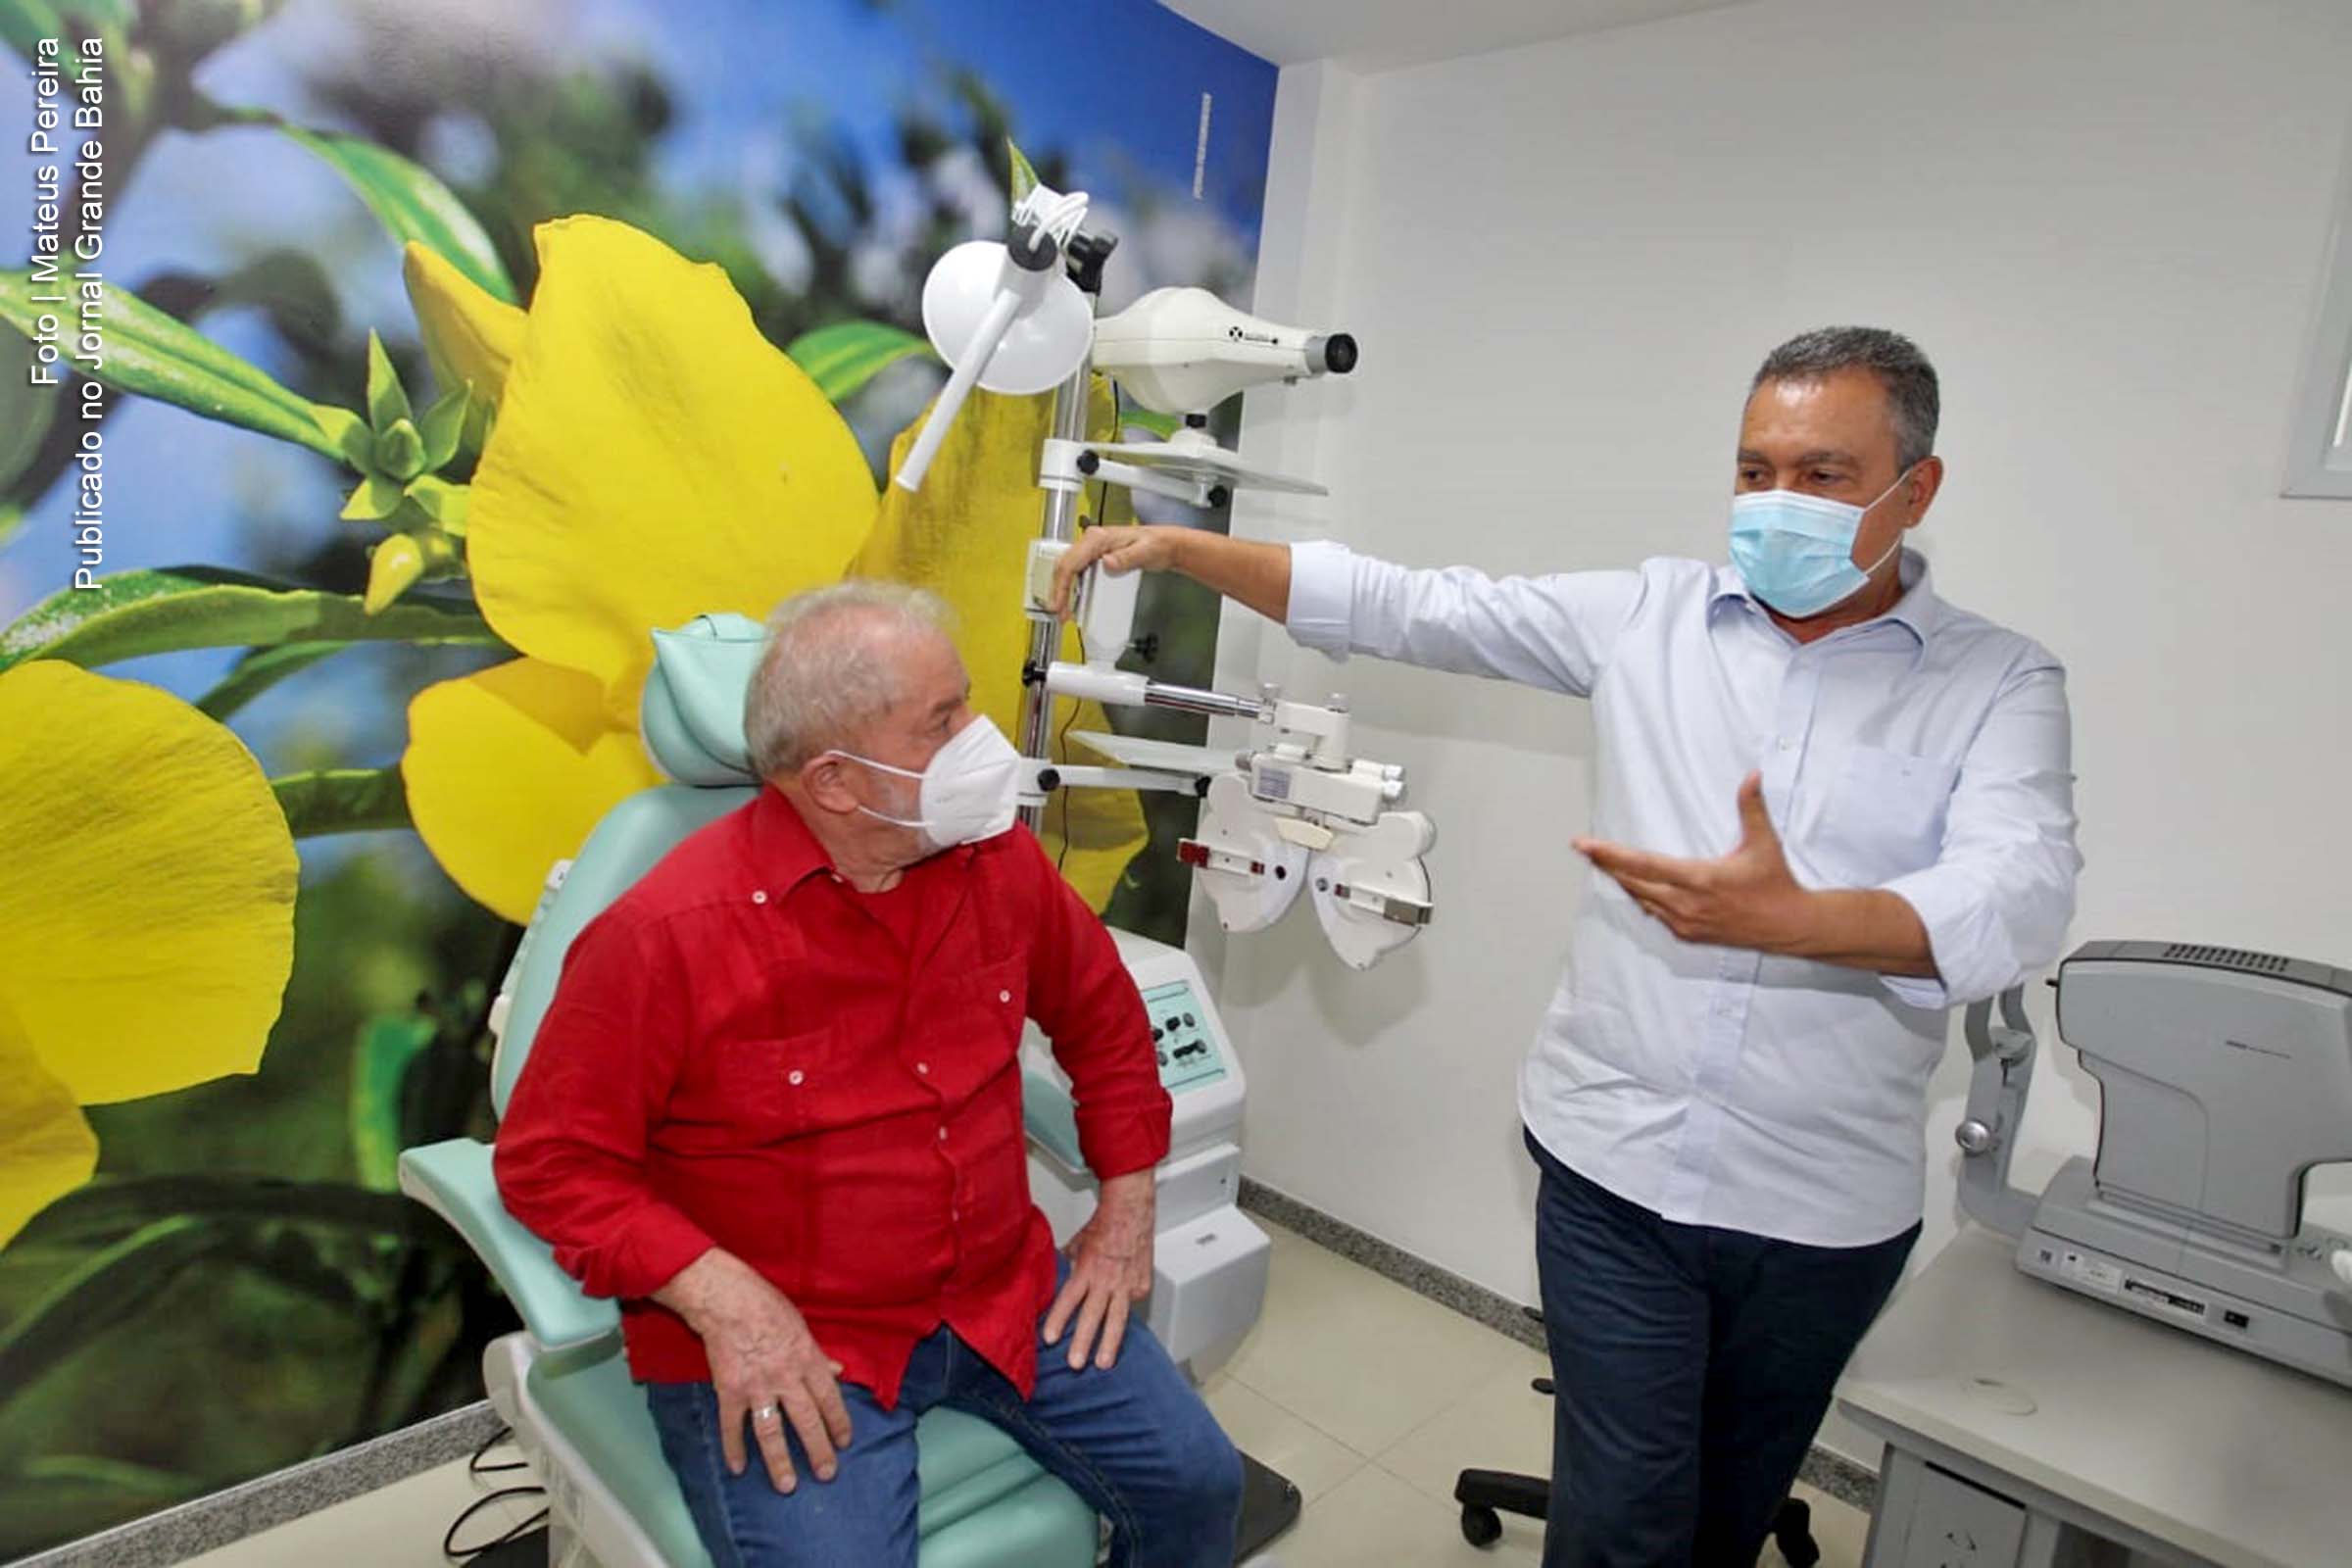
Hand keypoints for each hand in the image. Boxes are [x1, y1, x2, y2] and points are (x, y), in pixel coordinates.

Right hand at [663, 1252, 851, 1491]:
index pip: (829, 1398)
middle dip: (818, 1450)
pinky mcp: (730, 1390)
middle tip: (826, 1473)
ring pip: (772, 1431)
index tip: (845, 1442)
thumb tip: (837, 1369)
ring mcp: (757, 1386)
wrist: (727, 1300)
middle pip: (806, 1420)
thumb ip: (817, 1353)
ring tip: (787, 1485)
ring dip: (780, 1461)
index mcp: (807, 1359)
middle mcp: (786, 1377)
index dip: (839, 1422)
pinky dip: (733, 1447)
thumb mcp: (801, 1325)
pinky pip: (732, 1425)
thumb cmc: (766, 1305)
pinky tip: (737, 1467)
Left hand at [1043, 1169, 1155, 1369]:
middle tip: (1076, 1363)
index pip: (1069, 1300)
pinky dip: (1125, 1310)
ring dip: (1109, 1344)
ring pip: (1117, 1319)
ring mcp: (1127, 1285)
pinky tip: (1119, 1322)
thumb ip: (1068, 1266)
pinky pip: (1132, 1302)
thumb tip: (1056, 1277)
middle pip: (1093, 1316)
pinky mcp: (1143, 1285)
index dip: (1059, 1319)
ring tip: (1103, 1363)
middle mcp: (1106, 1281)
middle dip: (1083, 1342)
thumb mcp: (1076, 1245)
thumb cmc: (1102, 1226)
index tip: (1050, 1338)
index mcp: (1086, 1271)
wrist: (1130, 1211)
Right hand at [1049, 525, 1183, 615]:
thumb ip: (1126, 557)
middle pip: (1064, 566)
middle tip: (1059, 613)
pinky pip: (1078, 573)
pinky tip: (1074, 601)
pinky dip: (1073, 588)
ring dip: (1063, 591)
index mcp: (1098, 538)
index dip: (1062, 585)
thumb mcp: (1144, 551)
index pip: (1071, 562)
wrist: (1165, 545)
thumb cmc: (1156, 545)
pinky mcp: (1096, 559)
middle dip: (1058, 591)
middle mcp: (1091, 541)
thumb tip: (1106, 562)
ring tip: (1065, 612)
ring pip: (1068, 570)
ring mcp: (1092, 550)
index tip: (1060, 603)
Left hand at [1572, 773, 1812, 951]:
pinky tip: (1637, 888)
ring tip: (1605, 864)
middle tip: (1586, 849)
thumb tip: (1752, 775)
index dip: (1610, 854)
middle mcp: (1686, 904)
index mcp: (1699, 879)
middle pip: (1632, 882)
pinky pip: (1655, 915)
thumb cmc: (1775, 883)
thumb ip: (1752, 807)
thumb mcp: (1763, 842)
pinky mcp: (1689, 935)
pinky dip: (1643, 899)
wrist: (1788, 926)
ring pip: (1641, 900)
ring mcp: (1685, 922)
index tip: (1585, 845)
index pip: (1643, 864)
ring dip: (1623, 882)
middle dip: (1607, 864)